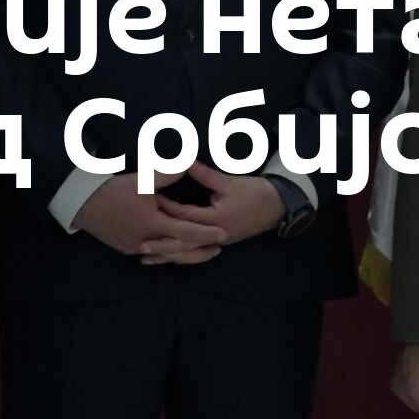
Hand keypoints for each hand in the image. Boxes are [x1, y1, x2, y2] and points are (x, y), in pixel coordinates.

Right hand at [73, 170, 224, 263]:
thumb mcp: (141, 180)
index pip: (187, 232)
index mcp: (153, 224)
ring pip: (166, 255)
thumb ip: (167, 175)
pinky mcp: (126, 248)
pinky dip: (165, 254)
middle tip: (218, 249)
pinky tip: (173, 252)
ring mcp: (135, 248)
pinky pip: (151, 254)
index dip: (206, 234)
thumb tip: (187, 163)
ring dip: (185, 254)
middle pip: (180, 251)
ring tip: (200, 251)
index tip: (223, 234)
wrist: (82, 203)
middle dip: (200, 250)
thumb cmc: (112, 190)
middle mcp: (146, 241)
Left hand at [151, 163, 284, 257]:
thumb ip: (203, 174)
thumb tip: (184, 160)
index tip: (147, 203)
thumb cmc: (254, 193)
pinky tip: (167, 258)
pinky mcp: (219, 243)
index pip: (187, 216)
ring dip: (168, 255)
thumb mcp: (228, 182)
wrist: (278, 207)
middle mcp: (216, 235)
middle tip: (140, 245)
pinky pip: (196, 252)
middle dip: (162, 245)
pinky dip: (180, 255)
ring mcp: (219, 242)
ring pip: (189, 253)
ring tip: (146, 258)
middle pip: (184, 243)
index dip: (166, 209)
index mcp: (217, 220)